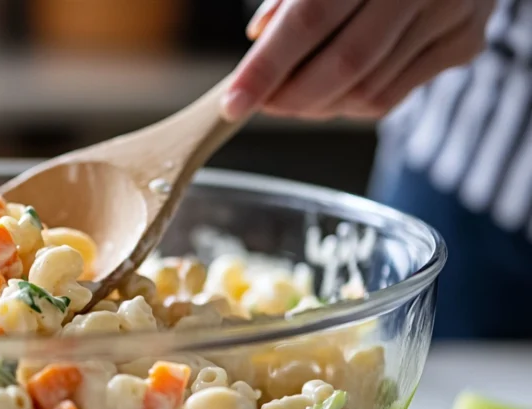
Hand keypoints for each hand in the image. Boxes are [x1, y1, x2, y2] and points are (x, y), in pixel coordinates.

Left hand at [222, 0, 493, 120]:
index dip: (266, 68)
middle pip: (344, 64)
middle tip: (261, 104)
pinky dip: (349, 105)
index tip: (232, 103)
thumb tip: (260, 39)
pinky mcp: (464, 43)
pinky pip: (391, 98)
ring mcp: (451, 14)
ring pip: (368, 90)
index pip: (310, 19)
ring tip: (292, 96)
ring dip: (317, 105)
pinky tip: (331, 92)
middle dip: (291, 96)